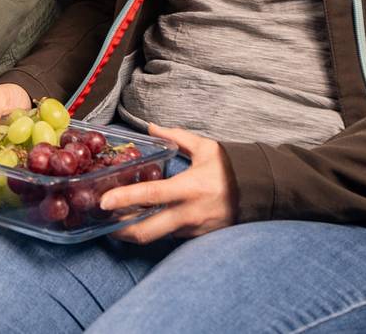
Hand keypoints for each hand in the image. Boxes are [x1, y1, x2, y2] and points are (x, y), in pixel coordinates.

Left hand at [100, 125, 236, 242]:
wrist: (263, 193)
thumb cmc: (232, 168)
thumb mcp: (206, 148)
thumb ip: (176, 137)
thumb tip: (151, 127)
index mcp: (189, 188)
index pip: (150, 196)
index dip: (124, 199)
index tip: (104, 201)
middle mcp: (188, 213)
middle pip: (146, 231)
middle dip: (120, 230)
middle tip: (102, 220)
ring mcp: (193, 229)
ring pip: (156, 236)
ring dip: (134, 230)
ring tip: (115, 221)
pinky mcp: (197, 237)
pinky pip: (169, 236)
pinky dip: (153, 229)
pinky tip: (142, 220)